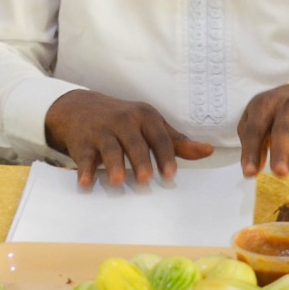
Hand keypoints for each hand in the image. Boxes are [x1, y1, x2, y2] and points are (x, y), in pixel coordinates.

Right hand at [43, 90, 213, 186]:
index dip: (165, 156)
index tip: (170, 175)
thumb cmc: (124, 121)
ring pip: (110, 148)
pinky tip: (86, 182)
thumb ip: (177, 141)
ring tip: (117, 181)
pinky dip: (84, 169)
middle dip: (140, 160)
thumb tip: (208, 150)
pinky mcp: (81, 140)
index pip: (159, 137)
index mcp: (146, 117)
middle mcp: (124, 120)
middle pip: (135, 142)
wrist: (80, 107)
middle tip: (146, 179)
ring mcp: (102, 129)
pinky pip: (83, 156)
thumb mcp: (150, 125)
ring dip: (114, 164)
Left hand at [237, 81, 288, 176]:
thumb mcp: (259, 118)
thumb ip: (252, 142)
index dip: (252, 150)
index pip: (256, 128)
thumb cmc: (279, 112)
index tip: (249, 173)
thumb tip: (252, 170)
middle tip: (280, 173)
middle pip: (284, 127)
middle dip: (281, 150)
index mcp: (267, 104)